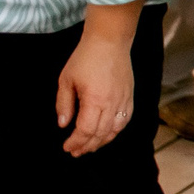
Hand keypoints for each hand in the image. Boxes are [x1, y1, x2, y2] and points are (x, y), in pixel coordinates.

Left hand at [54, 28, 137, 155]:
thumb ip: (64, 104)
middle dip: (87, 146)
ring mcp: (124, 100)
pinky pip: (125, 119)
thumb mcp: (66, 80)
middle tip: (75, 152)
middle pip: (101, 133)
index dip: (76, 142)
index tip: (66, 146)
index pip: (86, 130)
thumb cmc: (85, 58)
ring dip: (102, 141)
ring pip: (115, 129)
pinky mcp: (130, 96)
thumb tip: (63, 124)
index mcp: (95, 100)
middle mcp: (112, 103)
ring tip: (90, 147)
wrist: (110, 41)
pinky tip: (108, 134)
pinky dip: (116, 131)